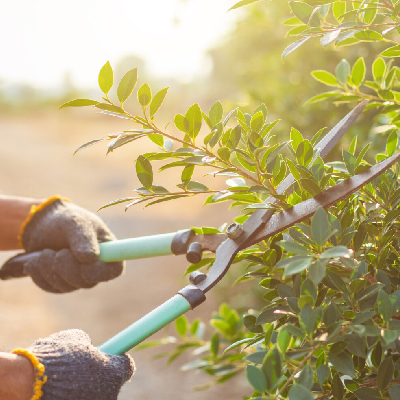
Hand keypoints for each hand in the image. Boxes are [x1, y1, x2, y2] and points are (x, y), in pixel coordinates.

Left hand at [2, 197, 123, 291]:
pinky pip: (51, 287)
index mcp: (109, 251)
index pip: (114, 270)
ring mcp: (79, 278)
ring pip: (66, 286)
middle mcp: (96, 268)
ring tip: (44, 252)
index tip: (84, 263)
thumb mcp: (76, 222)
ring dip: (49, 269)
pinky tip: (34, 262)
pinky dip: (40, 275)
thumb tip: (90, 258)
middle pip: (87, 281)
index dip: (100, 271)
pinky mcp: (61, 284)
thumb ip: (84, 238)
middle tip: (56, 252)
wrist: (44, 225)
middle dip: (67, 267)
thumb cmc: (66, 219)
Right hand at [17, 329, 133, 399]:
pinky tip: (57, 392)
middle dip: (99, 376)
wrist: (28, 383)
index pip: (127, 367)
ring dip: (85, 388)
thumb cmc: (54, 357)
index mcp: (114, 372)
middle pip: (110, 384)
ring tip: (64, 381)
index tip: (111, 356)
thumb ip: (88, 344)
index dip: (117, 359)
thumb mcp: (75, 339)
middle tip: (82, 369)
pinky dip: (72, 396)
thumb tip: (87, 346)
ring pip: (94, 394)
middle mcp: (109, 394)